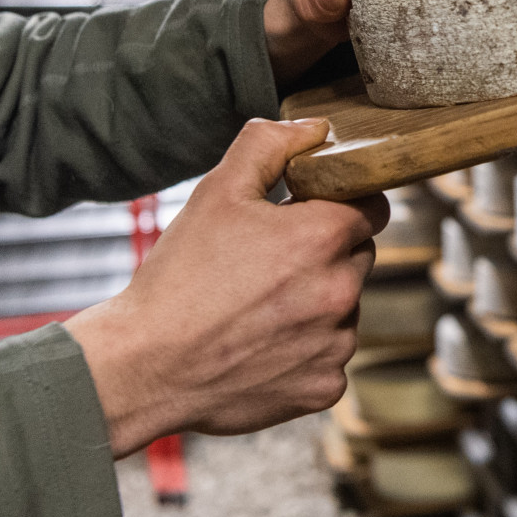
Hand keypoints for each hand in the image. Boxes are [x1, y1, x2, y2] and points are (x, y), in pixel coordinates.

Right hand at [64, 118, 389, 456]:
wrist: (145, 365)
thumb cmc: (178, 277)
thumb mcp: (216, 192)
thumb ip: (268, 145)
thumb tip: (315, 128)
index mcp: (323, 237)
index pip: (372, 207)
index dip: (342, 206)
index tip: (310, 215)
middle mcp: (341, 291)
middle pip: (358, 256)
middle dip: (326, 253)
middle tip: (271, 263)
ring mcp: (335, 344)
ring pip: (346, 308)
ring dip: (317, 303)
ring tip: (258, 308)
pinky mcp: (323, 387)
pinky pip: (330, 357)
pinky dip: (305, 351)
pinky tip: (261, 346)